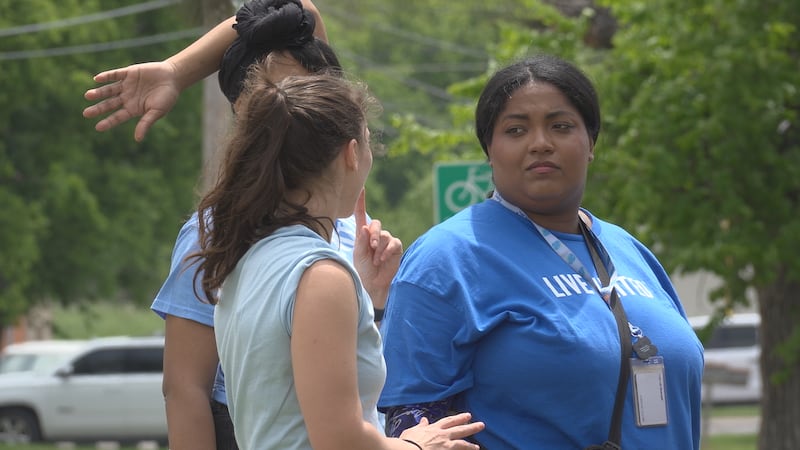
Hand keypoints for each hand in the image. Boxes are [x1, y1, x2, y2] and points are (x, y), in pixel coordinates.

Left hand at [83, 61, 181, 141]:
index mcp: (133, 109)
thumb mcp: (157, 112)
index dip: (108, 122)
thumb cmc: (167, 97)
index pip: (118, 117)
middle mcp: (127, 98)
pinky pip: (115, 74)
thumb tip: (138, 139)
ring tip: (88, 96)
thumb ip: (146, 123)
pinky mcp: (128, 73)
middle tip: (86, 113)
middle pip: (109, 104)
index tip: (98, 127)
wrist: (173, 78)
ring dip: (99, 93)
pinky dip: (107, 76)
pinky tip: (98, 79)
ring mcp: (126, 85)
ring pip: (109, 90)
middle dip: (98, 108)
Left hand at [352, 189, 401, 309]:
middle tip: (371, 247)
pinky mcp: (396, 247)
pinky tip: (383, 260)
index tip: (361, 189)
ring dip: (380, 248)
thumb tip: (365, 227)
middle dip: (374, 235)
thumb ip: (361, 240)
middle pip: (376, 224)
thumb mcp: (359, 254)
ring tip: (376, 261)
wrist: (373, 284)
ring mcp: (386, 241)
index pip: (361, 215)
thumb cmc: (363, 269)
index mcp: (363, 234)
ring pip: (385, 235)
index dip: (361, 202)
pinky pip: (394, 243)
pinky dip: (387, 251)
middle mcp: (375, 235)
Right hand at [399, 413, 484, 449]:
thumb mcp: (412, 431)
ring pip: (461, 444)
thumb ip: (420, 426)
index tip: (468, 416)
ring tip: (477, 447)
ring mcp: (445, 445)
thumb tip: (424, 420)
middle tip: (481, 425)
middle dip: (471, 427)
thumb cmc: (407, 442)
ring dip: (470, 445)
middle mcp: (442, 435)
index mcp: (434, 428)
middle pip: (459, 429)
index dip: (459, 418)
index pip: (449, 421)